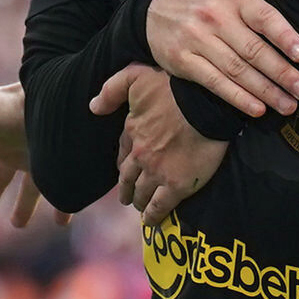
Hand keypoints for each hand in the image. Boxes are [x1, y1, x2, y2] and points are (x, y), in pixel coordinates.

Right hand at [0, 85, 67, 227]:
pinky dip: (63, 208)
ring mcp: (41, 160)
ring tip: (19, 225)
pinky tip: (62, 221)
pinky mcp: (61, 170)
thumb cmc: (19, 104)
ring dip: (24, 206)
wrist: (62, 101)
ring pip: (31, 190)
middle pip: (0, 177)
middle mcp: (18, 149)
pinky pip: (62, 195)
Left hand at [91, 64, 227, 225]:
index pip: (123, 154)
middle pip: (129, 178)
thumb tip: (92, 107)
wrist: (205, 103)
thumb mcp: (135, 77)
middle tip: (129, 198)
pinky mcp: (178, 185)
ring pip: (143, 194)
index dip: (123, 165)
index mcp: (132, 131)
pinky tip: (152, 222)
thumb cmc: (173, 86)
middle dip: (128, 190)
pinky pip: (160, 206)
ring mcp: (158, 172)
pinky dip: (154, 216)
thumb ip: (111, 90)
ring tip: (142, 210)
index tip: (125, 172)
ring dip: (140, 203)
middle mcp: (141, 155)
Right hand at [145, 0, 298, 117]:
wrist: (153, 7)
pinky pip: (214, 82)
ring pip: (237, 71)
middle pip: (254, 50)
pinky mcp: (183, 61)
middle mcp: (215, 17)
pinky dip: (237, 98)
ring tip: (289, 105)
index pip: (263, 17)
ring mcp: (197, 40)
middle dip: (283, 73)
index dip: (284, 37)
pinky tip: (258, 109)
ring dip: (266, 91)